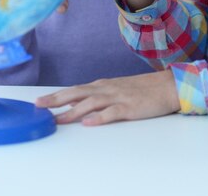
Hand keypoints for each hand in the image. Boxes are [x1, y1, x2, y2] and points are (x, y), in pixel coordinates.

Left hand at [35, 70, 179, 125]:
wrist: (168, 85)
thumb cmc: (143, 89)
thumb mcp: (117, 88)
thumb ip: (99, 95)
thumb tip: (78, 103)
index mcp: (103, 85)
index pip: (75, 90)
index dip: (56, 96)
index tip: (39, 102)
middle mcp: (107, 88)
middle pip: (77, 93)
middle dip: (57, 100)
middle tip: (38, 105)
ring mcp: (118, 97)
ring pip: (91, 103)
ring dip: (73, 110)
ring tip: (57, 118)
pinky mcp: (130, 107)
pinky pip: (112, 113)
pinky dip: (99, 117)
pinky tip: (88, 123)